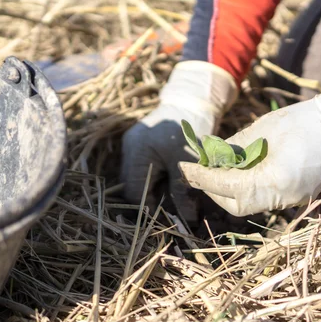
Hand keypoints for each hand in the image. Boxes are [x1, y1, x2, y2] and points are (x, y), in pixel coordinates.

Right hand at [121, 61, 236, 221]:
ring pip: (137, 179)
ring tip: (172, 198)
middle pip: (132, 187)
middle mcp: (129, 150)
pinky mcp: (139, 144)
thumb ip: (183, 193)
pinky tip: (169, 183)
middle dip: (151, 202)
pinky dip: (154, 179)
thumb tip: (186, 221)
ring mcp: (132, 146)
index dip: (148, 210)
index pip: (134, 193)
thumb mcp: (188, 163)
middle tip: (171, 212)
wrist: (191, 100)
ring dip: (153, 191)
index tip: (167, 220)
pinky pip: (142, 169)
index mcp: (137, 154)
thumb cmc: (191, 129)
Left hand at [178, 91, 320, 215]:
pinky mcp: (296, 196)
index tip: (185, 167)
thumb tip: (211, 154)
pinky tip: (240, 173)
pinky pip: (262, 198)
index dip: (202, 177)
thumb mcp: (262, 129)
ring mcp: (291, 200)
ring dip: (228, 191)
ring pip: (248, 204)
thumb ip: (234, 146)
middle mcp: (281, 198)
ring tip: (216, 171)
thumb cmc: (304, 121)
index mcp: (273, 181)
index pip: (226, 186)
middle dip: (213, 190)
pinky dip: (246, 188)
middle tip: (198, 172)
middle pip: (235, 205)